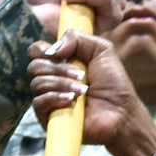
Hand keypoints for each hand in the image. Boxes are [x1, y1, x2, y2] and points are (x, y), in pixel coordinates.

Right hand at [28, 32, 155, 155]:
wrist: (120, 111)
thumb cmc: (113, 82)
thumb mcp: (101, 49)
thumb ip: (76, 38)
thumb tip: (52, 49)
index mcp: (60, 62)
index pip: (36, 51)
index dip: (41, 49)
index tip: (56, 53)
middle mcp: (51, 78)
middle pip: (34, 66)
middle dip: (58, 68)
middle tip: (81, 74)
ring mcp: (48, 98)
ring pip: (37, 83)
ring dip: (62, 83)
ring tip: (82, 90)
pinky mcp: (48, 117)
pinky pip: (39, 102)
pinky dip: (55, 97)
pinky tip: (71, 100)